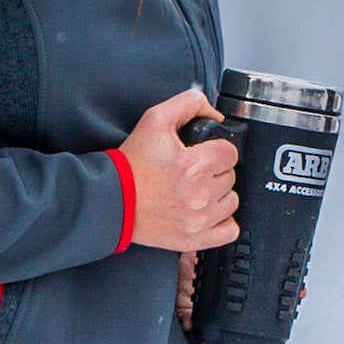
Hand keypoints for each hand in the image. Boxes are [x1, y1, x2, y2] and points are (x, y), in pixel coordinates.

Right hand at [119, 89, 240, 253]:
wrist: (112, 200)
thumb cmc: (131, 165)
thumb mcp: (155, 119)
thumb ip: (189, 104)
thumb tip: (215, 113)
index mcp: (194, 165)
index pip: (230, 152)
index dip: (217, 148)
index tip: (203, 153)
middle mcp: (200, 194)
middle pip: (230, 176)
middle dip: (214, 170)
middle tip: (192, 171)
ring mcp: (199, 220)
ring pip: (231, 201)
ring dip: (219, 194)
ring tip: (196, 190)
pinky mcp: (194, 239)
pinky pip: (229, 230)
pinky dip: (222, 221)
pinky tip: (207, 211)